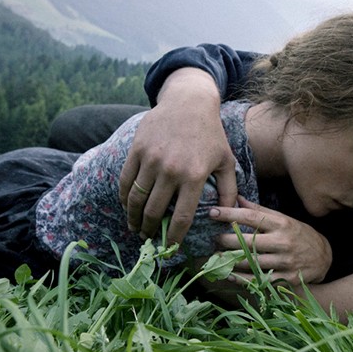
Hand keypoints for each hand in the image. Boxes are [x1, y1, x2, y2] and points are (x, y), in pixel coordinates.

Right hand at [118, 69, 238, 242]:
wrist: (189, 102)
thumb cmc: (211, 134)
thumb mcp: (226, 160)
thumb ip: (229, 190)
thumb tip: (228, 217)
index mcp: (195, 176)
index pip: (182, 217)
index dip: (175, 237)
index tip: (170, 248)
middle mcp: (171, 169)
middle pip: (155, 212)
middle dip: (150, 231)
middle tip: (148, 240)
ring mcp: (152, 159)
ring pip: (136, 199)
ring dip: (133, 218)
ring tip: (135, 228)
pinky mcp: (137, 149)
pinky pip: (125, 180)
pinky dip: (123, 197)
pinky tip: (126, 205)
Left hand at [208, 197, 332, 286]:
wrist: (324, 257)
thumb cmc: (299, 234)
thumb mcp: (283, 218)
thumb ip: (260, 210)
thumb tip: (237, 197)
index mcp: (281, 223)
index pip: (251, 216)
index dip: (230, 213)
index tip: (212, 212)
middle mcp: (283, 242)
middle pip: (248, 241)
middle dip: (226, 240)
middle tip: (213, 239)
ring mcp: (285, 262)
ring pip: (251, 262)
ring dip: (230, 260)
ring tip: (216, 257)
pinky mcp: (286, 279)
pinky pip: (259, 280)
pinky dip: (241, 279)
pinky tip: (228, 274)